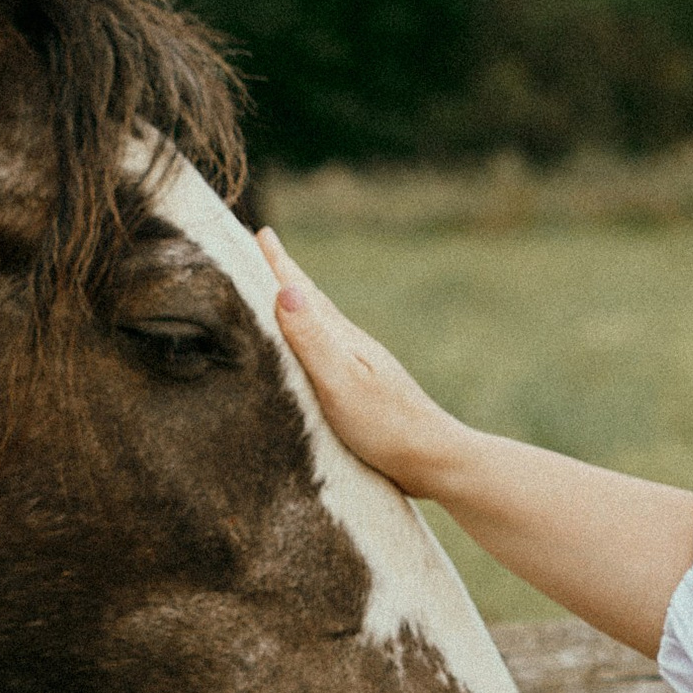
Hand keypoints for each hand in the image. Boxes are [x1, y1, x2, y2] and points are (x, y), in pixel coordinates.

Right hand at [261, 229, 469, 497]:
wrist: (434, 461)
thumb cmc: (386, 426)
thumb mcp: (341, 382)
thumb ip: (313, 340)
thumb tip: (285, 290)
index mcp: (341, 338)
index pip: (301, 292)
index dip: (277, 264)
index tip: (258, 231)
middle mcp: (350, 346)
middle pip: (310, 302)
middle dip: (282, 275)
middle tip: (262, 248)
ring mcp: (358, 368)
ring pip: (318, 327)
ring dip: (296, 307)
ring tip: (281, 293)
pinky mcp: (361, 393)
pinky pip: (324, 355)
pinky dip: (308, 341)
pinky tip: (311, 353)